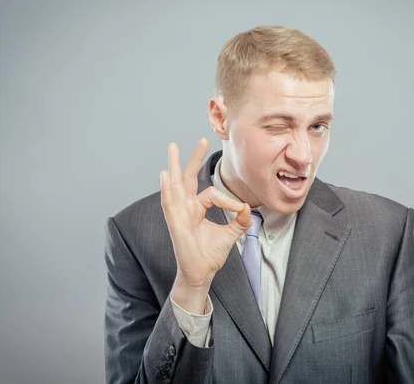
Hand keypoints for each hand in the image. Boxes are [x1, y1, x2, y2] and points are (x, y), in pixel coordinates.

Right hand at [160, 138, 252, 310]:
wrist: (201, 273)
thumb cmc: (209, 255)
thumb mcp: (230, 234)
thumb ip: (239, 221)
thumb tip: (248, 208)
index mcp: (197, 209)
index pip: (213, 193)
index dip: (228, 199)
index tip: (241, 209)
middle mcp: (186, 208)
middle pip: (188, 178)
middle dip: (193, 158)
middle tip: (201, 139)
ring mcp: (178, 214)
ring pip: (175, 185)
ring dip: (174, 165)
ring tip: (173, 148)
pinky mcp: (175, 223)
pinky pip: (169, 203)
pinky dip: (167, 188)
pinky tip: (165, 175)